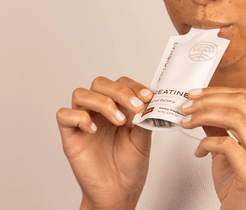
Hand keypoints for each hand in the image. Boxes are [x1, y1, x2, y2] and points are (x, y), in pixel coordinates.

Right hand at [56, 76, 153, 209]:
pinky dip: (79, 117)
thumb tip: (150, 99)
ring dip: (103, 103)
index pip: (120, 83)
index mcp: (118, 107)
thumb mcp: (143, 138)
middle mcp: (99, 111)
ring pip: (81, 94)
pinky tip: (94, 130)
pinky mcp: (70, 136)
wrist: (119, 193)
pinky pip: (64, 115)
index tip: (146, 96)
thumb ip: (145, 117)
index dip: (133, 86)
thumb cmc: (130, 166)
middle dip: (119, 91)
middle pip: (99, 83)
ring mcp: (84, 121)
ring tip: (118, 121)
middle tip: (135, 107)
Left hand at [180, 87, 245, 209]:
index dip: (216, 91)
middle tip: (187, 106)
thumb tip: (200, 107)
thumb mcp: (226, 149)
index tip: (195, 94)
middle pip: (240, 103)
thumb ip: (217, 127)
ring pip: (234, 118)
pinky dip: (206, 144)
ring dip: (204, 116)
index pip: (243, 96)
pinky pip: (227, 145)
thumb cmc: (238, 184)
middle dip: (208, 100)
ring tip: (187, 123)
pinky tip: (199, 151)